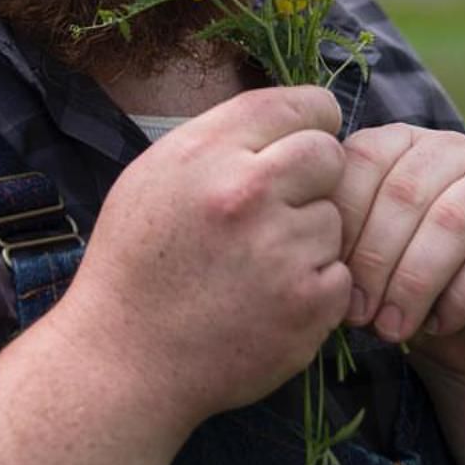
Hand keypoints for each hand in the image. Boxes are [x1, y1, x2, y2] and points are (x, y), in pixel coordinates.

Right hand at [55, 86, 353, 431]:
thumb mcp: (153, 175)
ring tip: (258, 265)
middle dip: (315, 177)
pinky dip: (315, 288)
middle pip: (329, 155)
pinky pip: (340, 275)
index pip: (295, 104)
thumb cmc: (134, 263)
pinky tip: (269, 300)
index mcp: (206, 152)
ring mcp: (281, 250)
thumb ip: (219, 142)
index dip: (310, 118)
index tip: (308, 135)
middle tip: (282, 206)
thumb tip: (286, 121)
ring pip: (335, 219)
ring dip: (310, 238)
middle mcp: (247, 192)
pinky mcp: (308, 304)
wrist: (124, 360)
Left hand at [336, 124, 464, 382]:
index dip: (340, 222)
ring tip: (390, 328)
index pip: (360, 163)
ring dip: (413, 284)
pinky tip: (437, 325)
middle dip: (374, 261)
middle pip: (403, 194)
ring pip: (450, 224)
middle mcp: (449, 151)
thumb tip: (307, 252)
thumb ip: (336, 235)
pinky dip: (459, 299)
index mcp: (397, 142)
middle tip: (357, 314)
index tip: (324, 275)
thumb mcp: (357, 253)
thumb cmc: (395, 284)